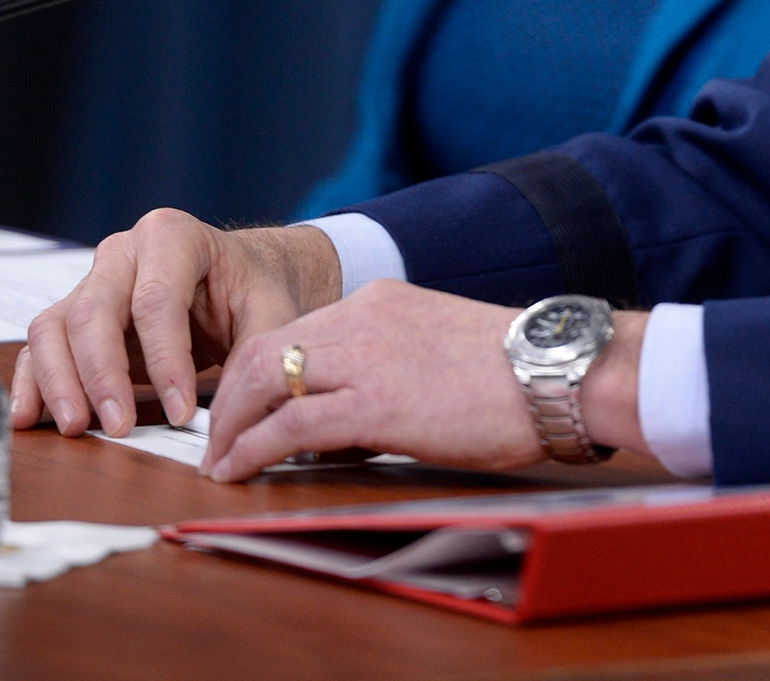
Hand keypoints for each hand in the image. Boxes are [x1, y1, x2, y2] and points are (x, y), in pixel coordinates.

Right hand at [10, 210, 340, 438]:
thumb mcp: (273, 309)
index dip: (166, 361)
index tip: (181, 414)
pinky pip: (42, 344)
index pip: (157, 301)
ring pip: (56, 327)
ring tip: (78, 427)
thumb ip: (257, 353)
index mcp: (173, 236)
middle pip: (94, 312)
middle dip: (103, 375)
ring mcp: (94, 281)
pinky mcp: (75, 314)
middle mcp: (123, 251)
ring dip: (61, 381)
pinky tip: (30, 417)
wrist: (241, 275)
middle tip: (119, 427)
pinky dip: (33, 380)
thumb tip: (231, 417)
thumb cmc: (255, 288)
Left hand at [203, 281, 647, 480]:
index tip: (244, 404)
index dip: (259, 371)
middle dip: (229, 397)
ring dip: (231, 424)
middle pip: (265, 349)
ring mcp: (366, 356)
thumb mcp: (437, 343)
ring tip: (219, 460)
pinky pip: (291, 424)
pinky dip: (253, 448)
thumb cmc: (512, 370)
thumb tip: (357, 409)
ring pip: (265, 379)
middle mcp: (364, 316)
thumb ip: (391, 359)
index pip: (297, 330)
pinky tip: (239, 470)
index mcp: (381, 299)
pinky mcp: (374, 402)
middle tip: (217, 438)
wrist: (552, 370)